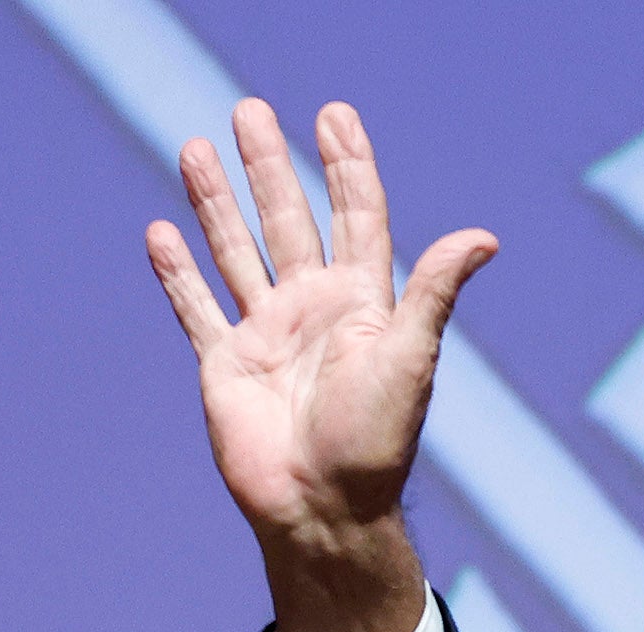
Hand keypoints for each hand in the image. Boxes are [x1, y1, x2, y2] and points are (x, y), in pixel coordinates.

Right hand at [145, 98, 496, 631]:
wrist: (322, 509)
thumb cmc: (375, 442)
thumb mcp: (411, 358)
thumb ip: (432, 291)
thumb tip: (483, 237)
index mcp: (361, 304)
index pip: (356, 218)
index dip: (347, 167)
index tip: (335, 117)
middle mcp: (313, 311)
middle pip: (289, 220)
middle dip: (270, 166)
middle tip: (251, 109)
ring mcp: (266, 336)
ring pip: (236, 252)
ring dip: (216, 203)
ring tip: (194, 147)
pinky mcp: (225, 367)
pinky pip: (197, 309)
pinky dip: (178, 274)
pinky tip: (161, 232)